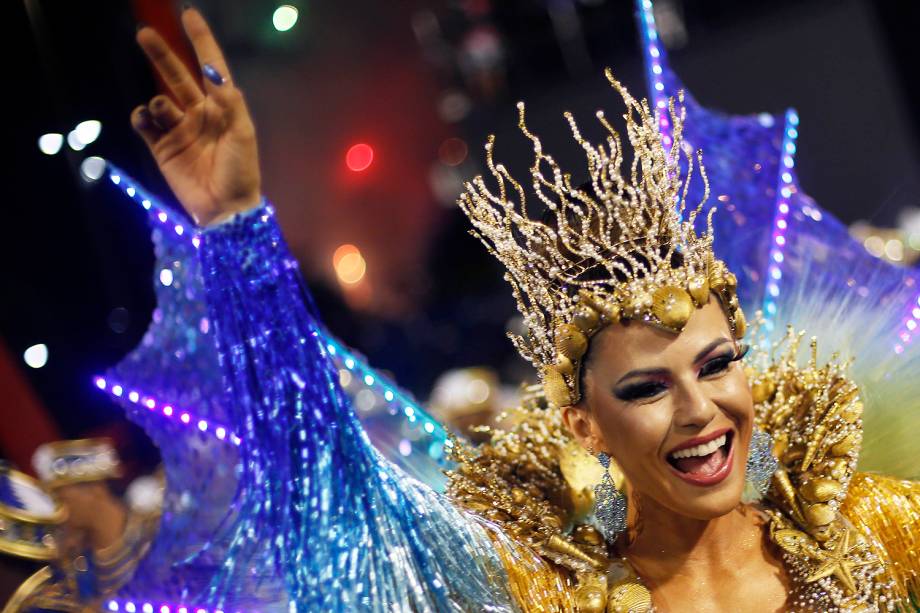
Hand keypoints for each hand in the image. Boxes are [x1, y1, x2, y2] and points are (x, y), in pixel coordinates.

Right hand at [132, 8, 260, 225]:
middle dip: (161, 56)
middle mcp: (199, 114)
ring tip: (163, 112)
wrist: (225, 207)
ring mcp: (180, 130)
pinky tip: (146, 118)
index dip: (200, 41)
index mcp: (222, 108)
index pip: (209, 68)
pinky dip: (142, 117)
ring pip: (159, 101)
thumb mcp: (243, 134)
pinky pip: (146, 124)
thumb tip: (217, 76)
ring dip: (157, 102)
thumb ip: (230, 103)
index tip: (189, 14)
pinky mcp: (162, 147)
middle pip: (176, 77)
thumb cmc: (241, 170)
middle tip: (143, 34)